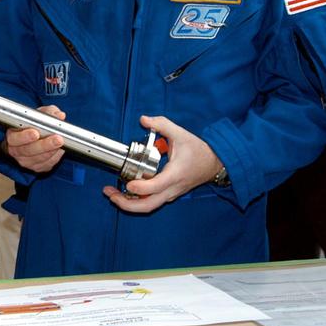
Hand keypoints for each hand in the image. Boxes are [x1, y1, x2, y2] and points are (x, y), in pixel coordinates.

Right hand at [4, 106, 66, 172]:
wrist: (31, 139)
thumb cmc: (31, 126)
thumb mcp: (37, 115)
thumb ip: (47, 113)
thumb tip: (59, 115)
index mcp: (12, 137)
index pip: (15, 139)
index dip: (24, 137)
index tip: (35, 133)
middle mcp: (16, 151)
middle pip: (28, 150)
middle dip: (44, 145)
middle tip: (57, 139)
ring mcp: (26, 161)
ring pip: (39, 159)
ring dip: (52, 150)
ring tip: (61, 142)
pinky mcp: (37, 167)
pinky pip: (47, 164)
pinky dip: (55, 156)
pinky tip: (60, 149)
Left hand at [103, 115, 217, 213]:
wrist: (215, 163)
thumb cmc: (199, 150)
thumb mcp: (181, 133)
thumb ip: (162, 124)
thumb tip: (144, 119)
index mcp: (175, 174)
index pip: (156, 186)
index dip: (141, 187)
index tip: (128, 184)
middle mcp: (172, 188)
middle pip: (148, 205)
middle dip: (126, 204)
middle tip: (110, 194)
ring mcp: (171, 193)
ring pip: (149, 206)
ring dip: (129, 203)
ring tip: (112, 194)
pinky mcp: (169, 194)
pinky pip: (152, 202)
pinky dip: (137, 200)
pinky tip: (125, 192)